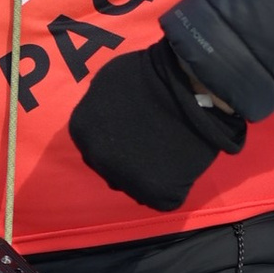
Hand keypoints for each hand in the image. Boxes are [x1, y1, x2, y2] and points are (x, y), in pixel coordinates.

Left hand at [68, 37, 247, 212]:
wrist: (191, 85)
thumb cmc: (149, 75)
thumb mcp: (107, 80)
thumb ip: (97, 105)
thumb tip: (102, 120)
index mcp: (81, 131)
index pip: (92, 147)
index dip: (115, 140)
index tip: (133, 132)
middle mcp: (97, 159)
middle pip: (110, 169)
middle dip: (127, 159)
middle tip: (151, 142)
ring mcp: (125, 179)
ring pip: (133, 186)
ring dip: (147, 173)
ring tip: (167, 151)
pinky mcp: (156, 194)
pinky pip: (161, 197)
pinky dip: (172, 184)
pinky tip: (179, 164)